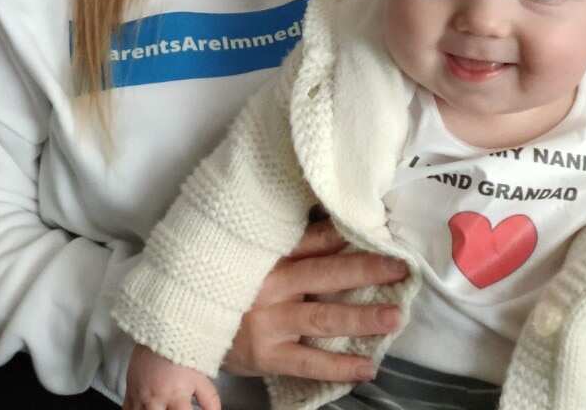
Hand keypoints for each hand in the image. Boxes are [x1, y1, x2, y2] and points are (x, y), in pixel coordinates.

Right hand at [124, 344, 220, 409]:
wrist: (161, 332)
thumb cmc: (183, 354)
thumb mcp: (201, 378)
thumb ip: (210, 401)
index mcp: (176, 396)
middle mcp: (156, 399)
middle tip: (171, 409)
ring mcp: (140, 396)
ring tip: (159, 408)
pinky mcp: (129, 390)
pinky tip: (143, 408)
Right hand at [223, 218, 407, 381]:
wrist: (182, 321)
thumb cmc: (226, 281)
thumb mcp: (248, 253)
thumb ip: (282, 240)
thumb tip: (330, 219)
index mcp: (268, 254)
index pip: (314, 238)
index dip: (348, 232)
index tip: (381, 227)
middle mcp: (270, 285)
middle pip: (326, 274)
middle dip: (367, 270)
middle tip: (403, 267)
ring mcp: (269, 322)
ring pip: (323, 319)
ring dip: (363, 318)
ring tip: (395, 317)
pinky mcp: (267, 355)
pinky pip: (309, 363)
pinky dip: (340, 367)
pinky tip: (368, 366)